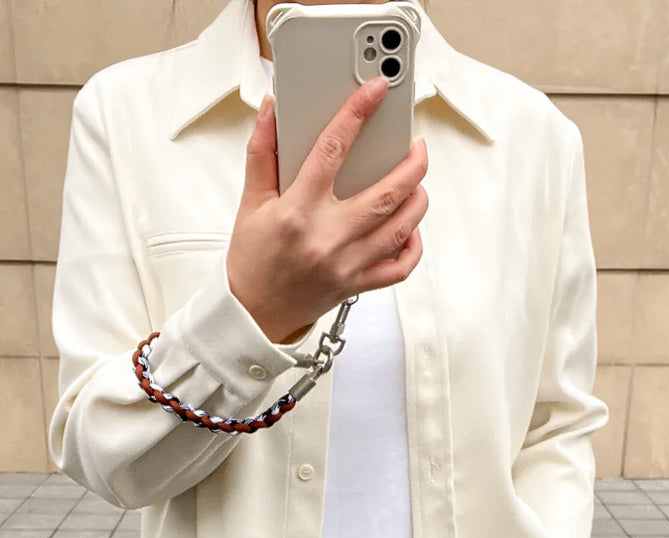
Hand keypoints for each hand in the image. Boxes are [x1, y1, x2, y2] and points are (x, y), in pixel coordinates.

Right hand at [227, 75, 428, 342]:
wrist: (253, 314)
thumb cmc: (252, 260)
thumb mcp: (250, 203)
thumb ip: (262, 154)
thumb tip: (271, 111)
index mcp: (297, 212)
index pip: (331, 151)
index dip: (356, 115)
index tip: (374, 93)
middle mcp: (327, 238)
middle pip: (386, 193)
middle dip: (411, 163)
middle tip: (416, 146)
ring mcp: (347, 265)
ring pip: (401, 227)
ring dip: (417, 198)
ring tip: (416, 181)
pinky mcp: (358, 285)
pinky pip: (400, 267)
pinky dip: (413, 246)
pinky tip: (410, 228)